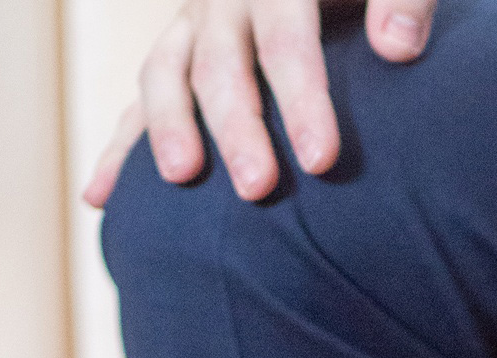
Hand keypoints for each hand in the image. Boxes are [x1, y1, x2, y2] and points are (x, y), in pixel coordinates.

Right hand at [84, 0, 434, 205]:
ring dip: (166, 130)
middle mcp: (223, 0)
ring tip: (179, 181)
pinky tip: (99, 199)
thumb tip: (397, 47)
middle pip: (220, 64)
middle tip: (257, 188)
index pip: (285, 37)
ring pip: (164, 74)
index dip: (302, 97)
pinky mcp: (177, 59)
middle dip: (236, 128)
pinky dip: (118, 150)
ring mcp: (192, 29)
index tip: (323, 161)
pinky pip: (137, 103)